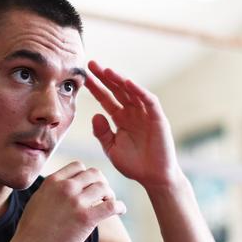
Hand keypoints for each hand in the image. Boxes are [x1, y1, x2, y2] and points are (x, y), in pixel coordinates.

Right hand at [12, 161, 125, 241]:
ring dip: (110, 194)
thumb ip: (51, 190)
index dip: (87, 175)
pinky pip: (112, 205)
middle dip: (101, 182)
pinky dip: (120, 206)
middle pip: (94, 174)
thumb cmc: (31, 231)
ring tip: (109, 203)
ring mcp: (76, 202)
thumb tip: (61, 187)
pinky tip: (120, 211)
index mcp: (52, 181)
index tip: (89, 185)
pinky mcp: (87, 218)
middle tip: (103, 194)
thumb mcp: (37, 201)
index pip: (78, 166)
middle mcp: (65, 188)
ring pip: (104, 187)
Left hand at [84, 60, 181, 188]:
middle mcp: (132, 113)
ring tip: (107, 71)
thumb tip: (95, 115)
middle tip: (91, 64)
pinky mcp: (158, 118)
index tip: (83, 77)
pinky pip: (148, 101)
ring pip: (131, 92)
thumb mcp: (111, 148)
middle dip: (104, 77)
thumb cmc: (133, 164)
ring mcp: (145, 114)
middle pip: (117, 90)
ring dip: (120, 80)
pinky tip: (128, 83)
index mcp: (120, 119)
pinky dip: (139, 91)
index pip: (105, 99)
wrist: (153, 177)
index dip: (95, 87)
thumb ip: (102, 133)